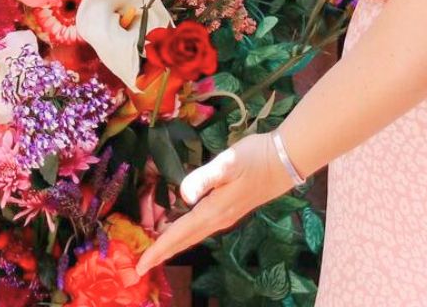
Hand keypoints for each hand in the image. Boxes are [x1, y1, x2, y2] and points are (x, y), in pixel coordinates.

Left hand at [135, 132, 294, 274]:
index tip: (141, 266)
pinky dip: (185, 232)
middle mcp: (219, 219)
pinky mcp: (231, 208)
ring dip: (174, 244)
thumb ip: (204, 178)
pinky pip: (201, 227)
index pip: (180, 234)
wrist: (285, 160)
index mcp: (214, 211)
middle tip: (141, 267)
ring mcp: (226, 215)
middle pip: (185, 240)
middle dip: (163, 253)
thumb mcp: (227, 164)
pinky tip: (180, 228)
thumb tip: (183, 196)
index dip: (159, 249)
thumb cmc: (254, 158)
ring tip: (156, 252)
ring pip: (193, 235)